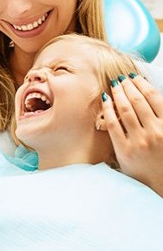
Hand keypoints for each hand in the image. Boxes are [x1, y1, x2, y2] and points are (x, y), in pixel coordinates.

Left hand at [103, 73, 162, 196]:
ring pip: (125, 109)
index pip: (154, 97)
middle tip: (121, 78)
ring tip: (114, 85)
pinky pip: (113, 124)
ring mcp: (139, 141)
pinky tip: (105, 99)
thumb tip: (150, 97)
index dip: (142, 84)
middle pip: (137, 100)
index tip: (134, 77)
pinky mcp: (124, 150)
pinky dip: (108, 109)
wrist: (161, 185)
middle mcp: (155, 132)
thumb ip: (161, 117)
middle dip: (127, 86)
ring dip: (118, 93)